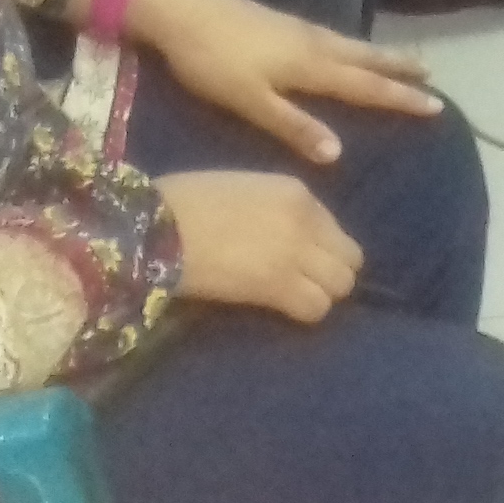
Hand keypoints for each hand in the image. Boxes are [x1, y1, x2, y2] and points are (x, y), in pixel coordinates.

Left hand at [123, 0, 441, 163]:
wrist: (181, 8)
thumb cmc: (213, 61)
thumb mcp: (249, 101)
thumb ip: (293, 125)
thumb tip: (338, 153)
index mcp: (311, 66)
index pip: (366, 86)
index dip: (401, 97)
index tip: (437, 104)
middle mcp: (314, 44)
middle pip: (367, 59)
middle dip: (399, 68)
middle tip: (431, 74)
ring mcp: (299, 29)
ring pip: (352, 44)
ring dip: (381, 55)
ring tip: (403, 60)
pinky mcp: (282, 21)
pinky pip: (336, 37)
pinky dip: (355, 46)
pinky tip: (346, 47)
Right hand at [157, 170, 362, 321]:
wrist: (154, 225)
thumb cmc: (183, 203)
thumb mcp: (244, 190)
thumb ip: (275, 209)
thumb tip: (282, 234)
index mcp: (296, 192)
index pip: (335, 229)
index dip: (321, 250)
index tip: (300, 261)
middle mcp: (305, 221)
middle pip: (349, 259)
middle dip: (331, 275)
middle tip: (303, 285)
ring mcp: (295, 253)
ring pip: (340, 286)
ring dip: (321, 295)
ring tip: (292, 299)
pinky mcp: (277, 285)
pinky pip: (316, 308)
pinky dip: (305, 313)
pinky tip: (283, 311)